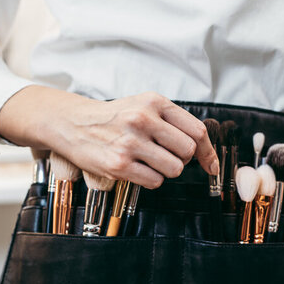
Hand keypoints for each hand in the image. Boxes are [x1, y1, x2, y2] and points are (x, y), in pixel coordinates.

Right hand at [0, 87, 218, 188]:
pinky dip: (150, 180)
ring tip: (148, 161)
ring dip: (166, 171)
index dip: (208, 151)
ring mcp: (130, 142)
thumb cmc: (114, 117)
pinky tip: (136, 169)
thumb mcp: (144, 106)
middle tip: (165, 156)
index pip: (197, 130)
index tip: (212, 165)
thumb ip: (173, 123)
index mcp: (154, 102)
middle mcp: (143, 119)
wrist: (71, 123)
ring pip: (174, 169)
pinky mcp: (118, 165)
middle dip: (182, 160)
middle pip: (188, 152)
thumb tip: (206, 154)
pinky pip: (155, 182)